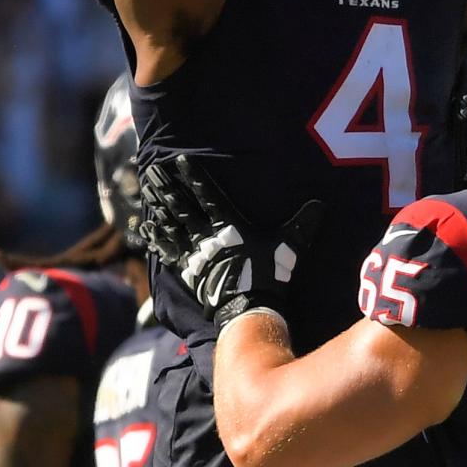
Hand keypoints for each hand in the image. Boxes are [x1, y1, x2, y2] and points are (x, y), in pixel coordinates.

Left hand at [139, 155, 322, 332]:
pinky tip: (146, 226)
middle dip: (167, 186)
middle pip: (182, 205)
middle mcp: (206, 234)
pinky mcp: (187, 269)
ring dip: (158, 205)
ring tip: (147, 190)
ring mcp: (194, 252)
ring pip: (171, 223)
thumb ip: (302, 224)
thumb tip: (320, 206)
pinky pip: (167, 250)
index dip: (193, 176)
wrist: (247, 307)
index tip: (180, 160)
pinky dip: (156, 238)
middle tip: (153, 170)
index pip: (207, 193)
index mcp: (228, 223)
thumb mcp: (288, 245)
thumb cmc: (267, 273)